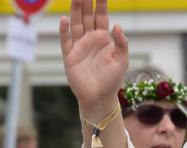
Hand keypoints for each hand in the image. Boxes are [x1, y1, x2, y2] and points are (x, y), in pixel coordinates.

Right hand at [60, 0, 129, 115]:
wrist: (99, 98)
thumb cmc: (112, 80)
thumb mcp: (122, 60)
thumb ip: (122, 43)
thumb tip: (117, 25)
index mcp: (103, 38)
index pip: (101, 15)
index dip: (101, 3)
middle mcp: (90, 38)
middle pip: (87, 15)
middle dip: (86, 1)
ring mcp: (79, 45)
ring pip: (76, 23)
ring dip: (75, 10)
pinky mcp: (69, 56)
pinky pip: (66, 40)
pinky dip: (64, 30)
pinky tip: (65, 19)